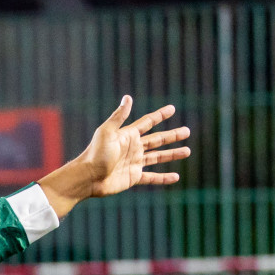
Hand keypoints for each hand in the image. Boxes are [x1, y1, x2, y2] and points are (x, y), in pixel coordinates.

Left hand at [39, 96, 190, 217]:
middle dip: (172, 136)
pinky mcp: (133, 177)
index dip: (159, 116)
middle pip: (157, 140)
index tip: (172, 108)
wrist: (87, 177)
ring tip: (187, 151)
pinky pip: (152, 177)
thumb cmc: (95, 154)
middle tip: (187, 131)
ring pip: (158, 157)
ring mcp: (134, 163)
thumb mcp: (107, 132)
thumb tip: (128, 97)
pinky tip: (175, 177)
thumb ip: (119, 116)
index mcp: (128, 136)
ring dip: (172, 154)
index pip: (147, 123)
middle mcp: (133, 148)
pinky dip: (163, 178)